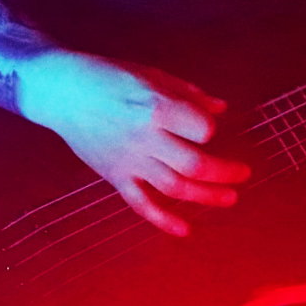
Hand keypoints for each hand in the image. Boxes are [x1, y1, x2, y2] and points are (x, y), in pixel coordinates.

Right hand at [16, 49, 250, 235]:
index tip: (207, 129)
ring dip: (206, 196)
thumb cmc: (110, 77)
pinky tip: (185, 230)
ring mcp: (130, 161)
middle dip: (224, 172)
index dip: (210, 130)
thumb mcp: (152, 75)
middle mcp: (146, 138)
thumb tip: (221, 110)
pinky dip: (163, 220)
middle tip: (243, 175)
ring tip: (230, 198)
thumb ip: (189, 94)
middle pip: (194, 164)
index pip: (202, 129)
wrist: (62, 91)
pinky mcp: (115, 176)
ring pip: (174, 187)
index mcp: (156, 107)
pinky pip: (141, 204)